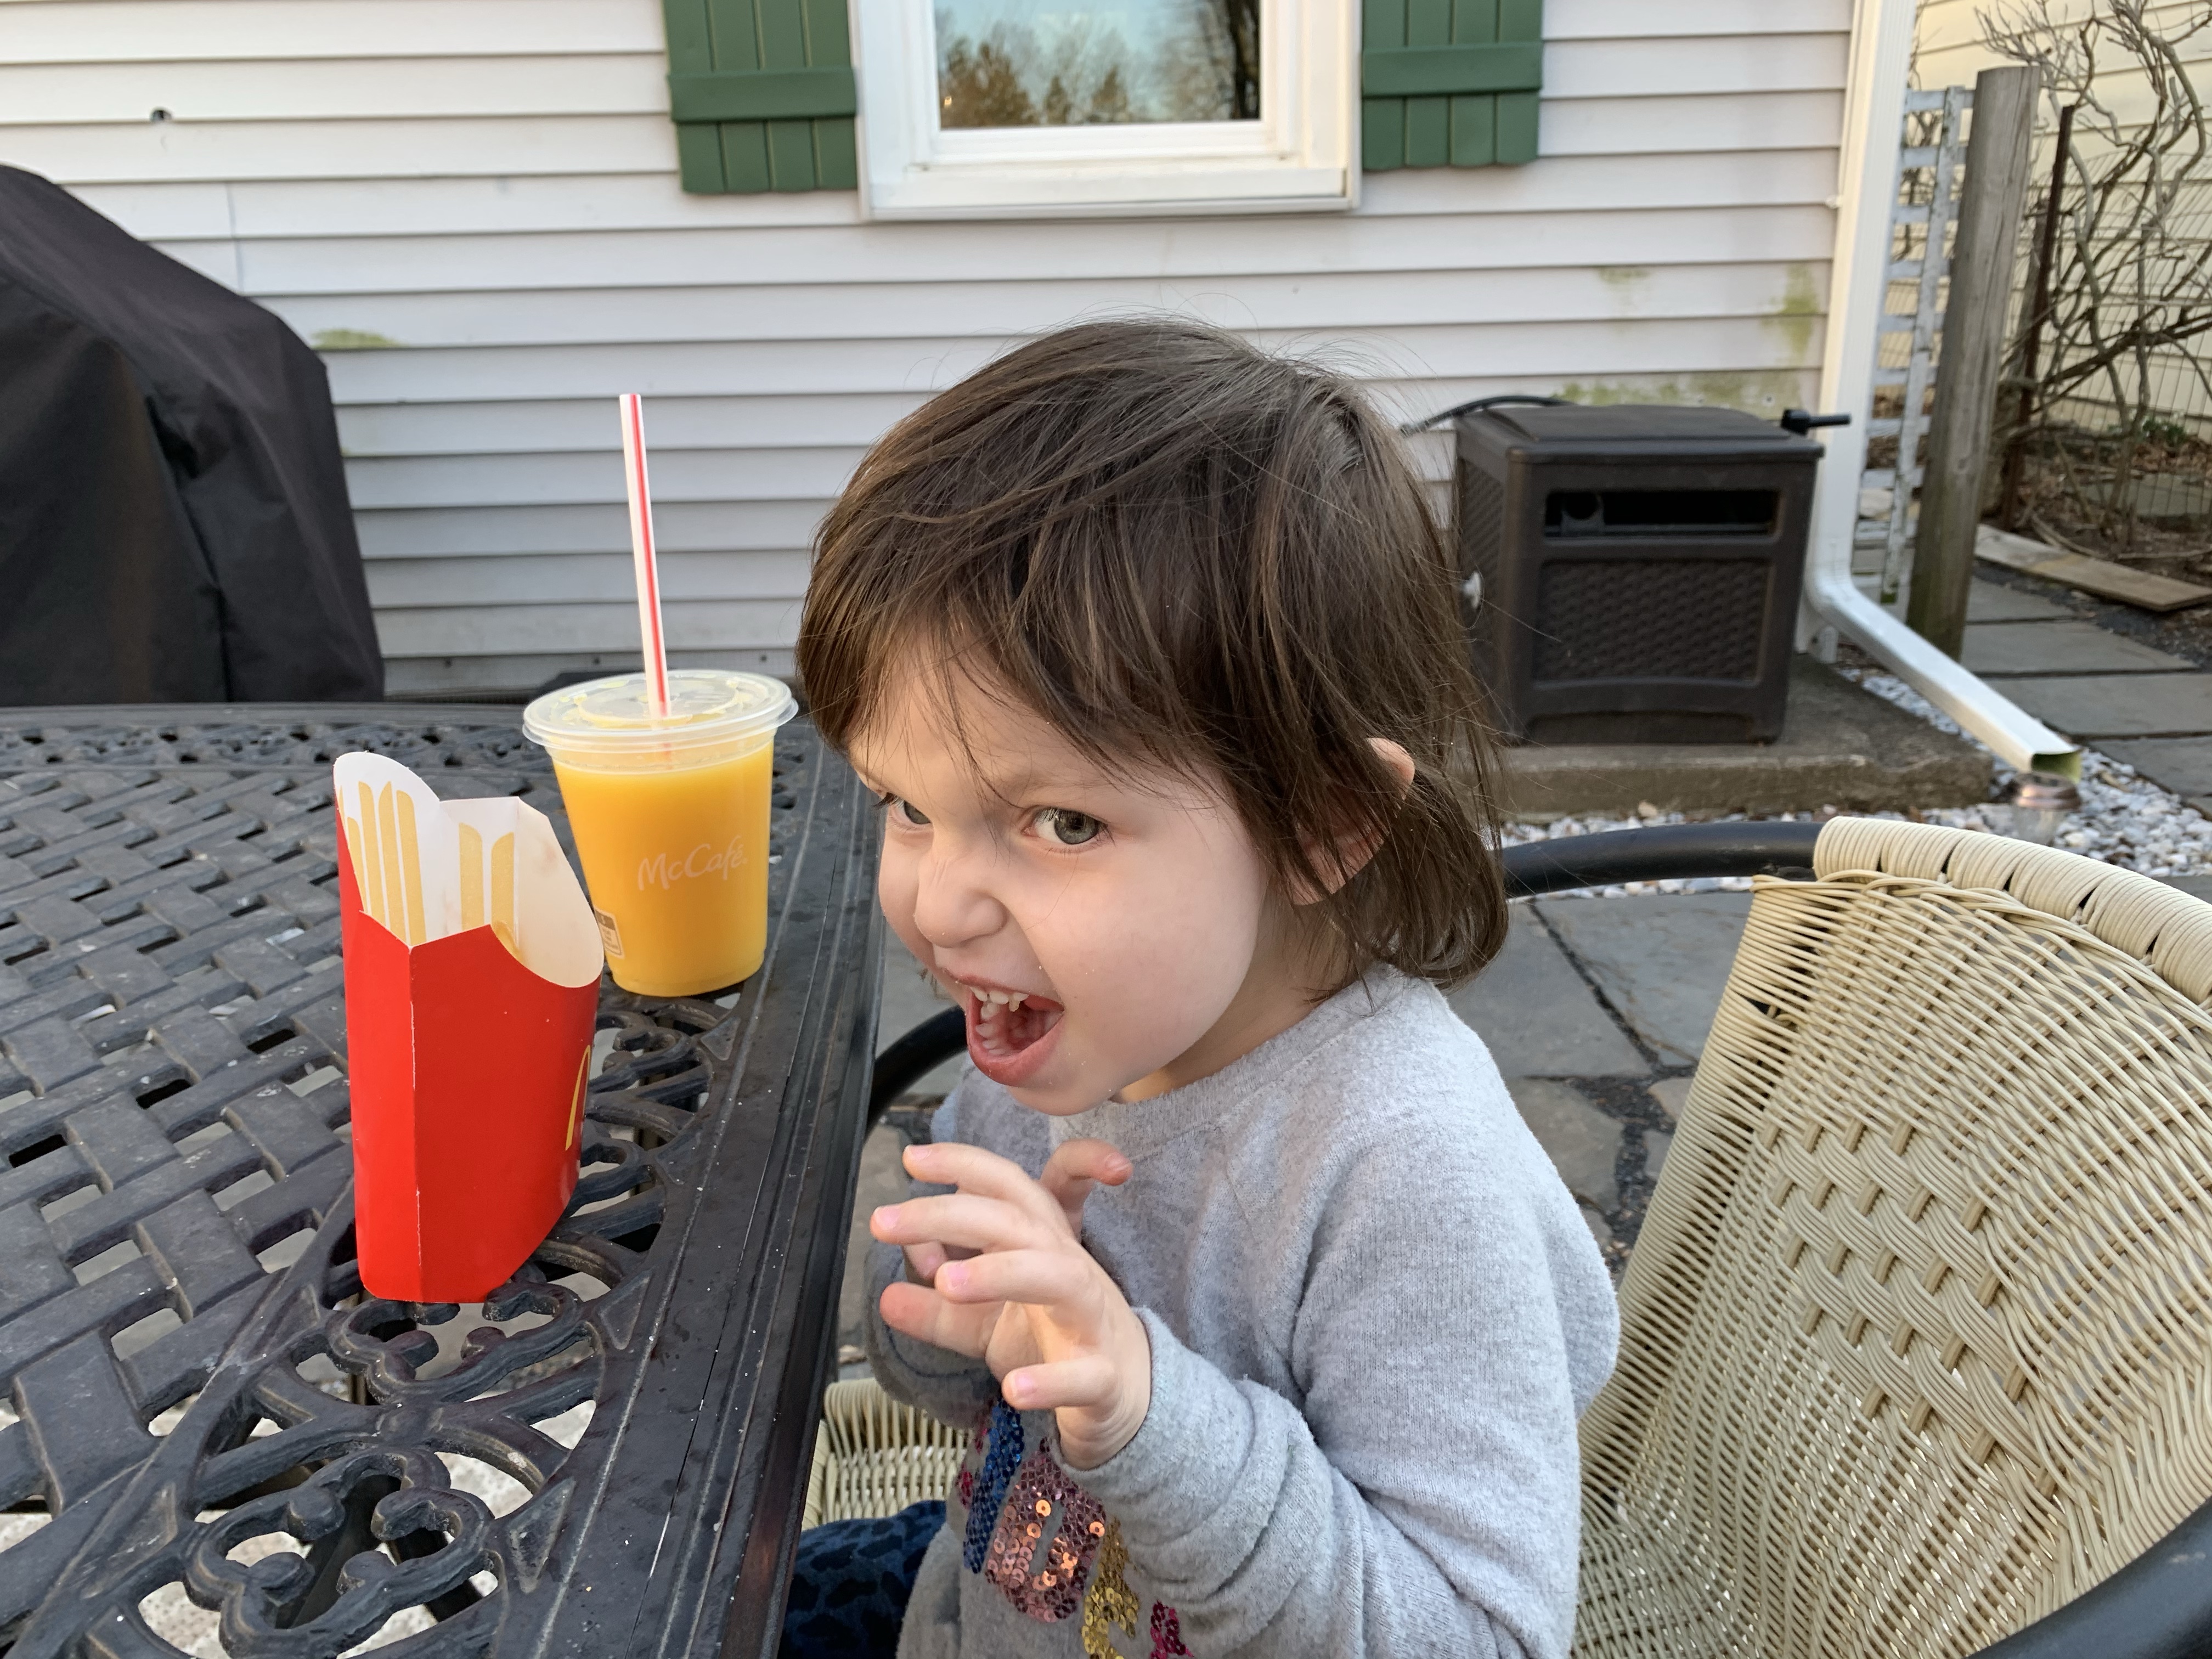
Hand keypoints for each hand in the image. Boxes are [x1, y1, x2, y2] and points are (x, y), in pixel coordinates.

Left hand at [872, 1139, 1150, 1469]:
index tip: (913, 1159)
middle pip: (1018, 1221)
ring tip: (947, 1284)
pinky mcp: (1104, 1375)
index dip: (965, 1165)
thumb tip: (886, 1296)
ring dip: (1001, 1273)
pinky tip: (1014, 1389)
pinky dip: (1051, 1381)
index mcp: (1041, 1245)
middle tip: (885, 1222)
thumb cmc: (1055, 1341)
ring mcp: (1091, 1318)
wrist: (1128, 1395)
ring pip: (1059, 1277)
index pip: (1008, 1188)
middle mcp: (1068, 1267)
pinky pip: (1084, 1374)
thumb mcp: (986, 1323)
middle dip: (951, 1214)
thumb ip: (939, 1310)